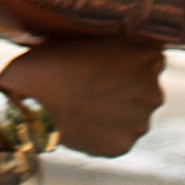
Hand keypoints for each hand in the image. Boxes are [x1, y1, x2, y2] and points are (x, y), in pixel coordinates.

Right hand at [0, 34, 164, 160]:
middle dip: (129, 87)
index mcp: (149, 58)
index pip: (153, 59)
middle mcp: (153, 92)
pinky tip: (85, 122)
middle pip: (148, 88)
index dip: (131, 60)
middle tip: (96, 86)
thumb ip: (121, 45)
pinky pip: (120, 137)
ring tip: (87, 106)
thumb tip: (132, 46)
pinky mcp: (122, 147)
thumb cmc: (53, 61)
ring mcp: (139, 123)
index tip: (110, 63)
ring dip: (120, 111)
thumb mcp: (92, 37)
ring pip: (136, 115)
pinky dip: (107, 132)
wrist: (30, 103)